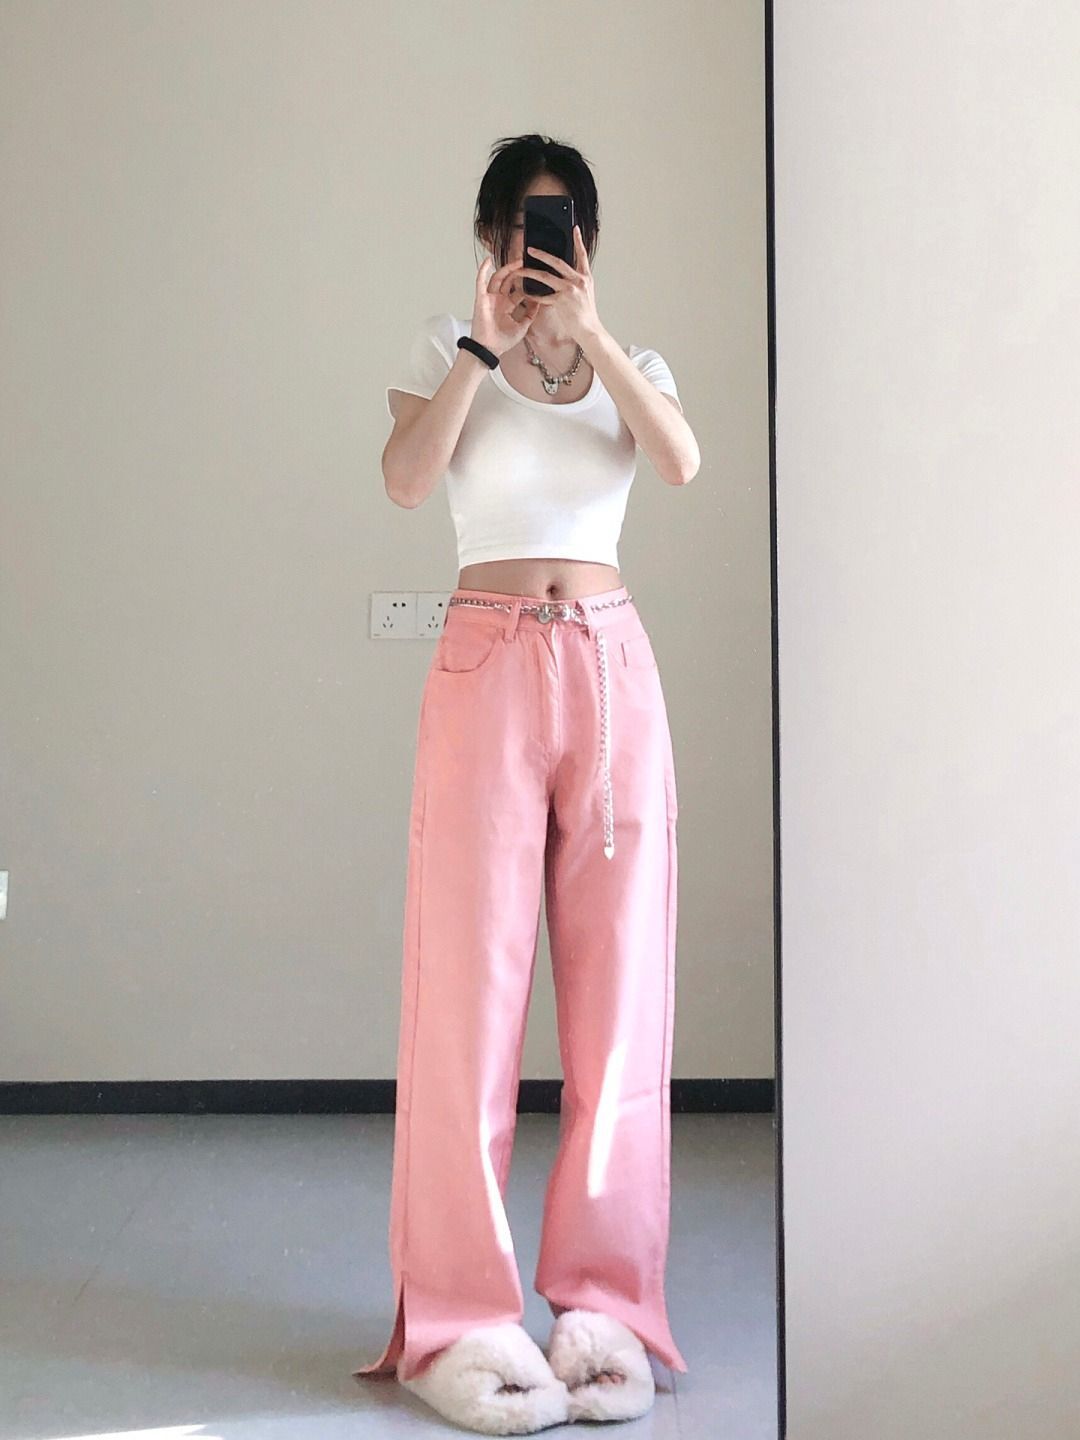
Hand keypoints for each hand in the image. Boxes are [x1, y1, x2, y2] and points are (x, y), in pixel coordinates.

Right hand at [470, 252, 540, 357]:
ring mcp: (490, 298)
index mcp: (507, 306)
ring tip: (518, 260)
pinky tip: (488, 260)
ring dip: (507, 268)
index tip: (538, 277)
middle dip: (518, 271)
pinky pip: (480, 281)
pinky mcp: (481, 298)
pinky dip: (483, 270)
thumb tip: (538, 303)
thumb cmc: (502, 341)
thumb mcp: (522, 327)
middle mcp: (499, 300)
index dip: (528, 285)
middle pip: (509, 281)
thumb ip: (530, 315)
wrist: (490, 349)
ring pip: (498, 278)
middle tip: (528, 263)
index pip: (519, 291)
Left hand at [516, 224, 602, 344]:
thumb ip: (576, 281)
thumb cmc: (586, 314)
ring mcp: (570, 290)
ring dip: (531, 272)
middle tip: (530, 249)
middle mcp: (579, 280)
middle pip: (558, 262)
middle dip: (542, 254)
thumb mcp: (585, 293)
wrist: (589, 329)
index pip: (582, 255)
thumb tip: (564, 274)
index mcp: (585, 277)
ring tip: (521, 269)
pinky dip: (533, 295)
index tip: (574, 228)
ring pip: (546, 277)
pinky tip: (525, 293)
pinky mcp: (562, 301)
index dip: (578, 241)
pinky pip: (543, 296)